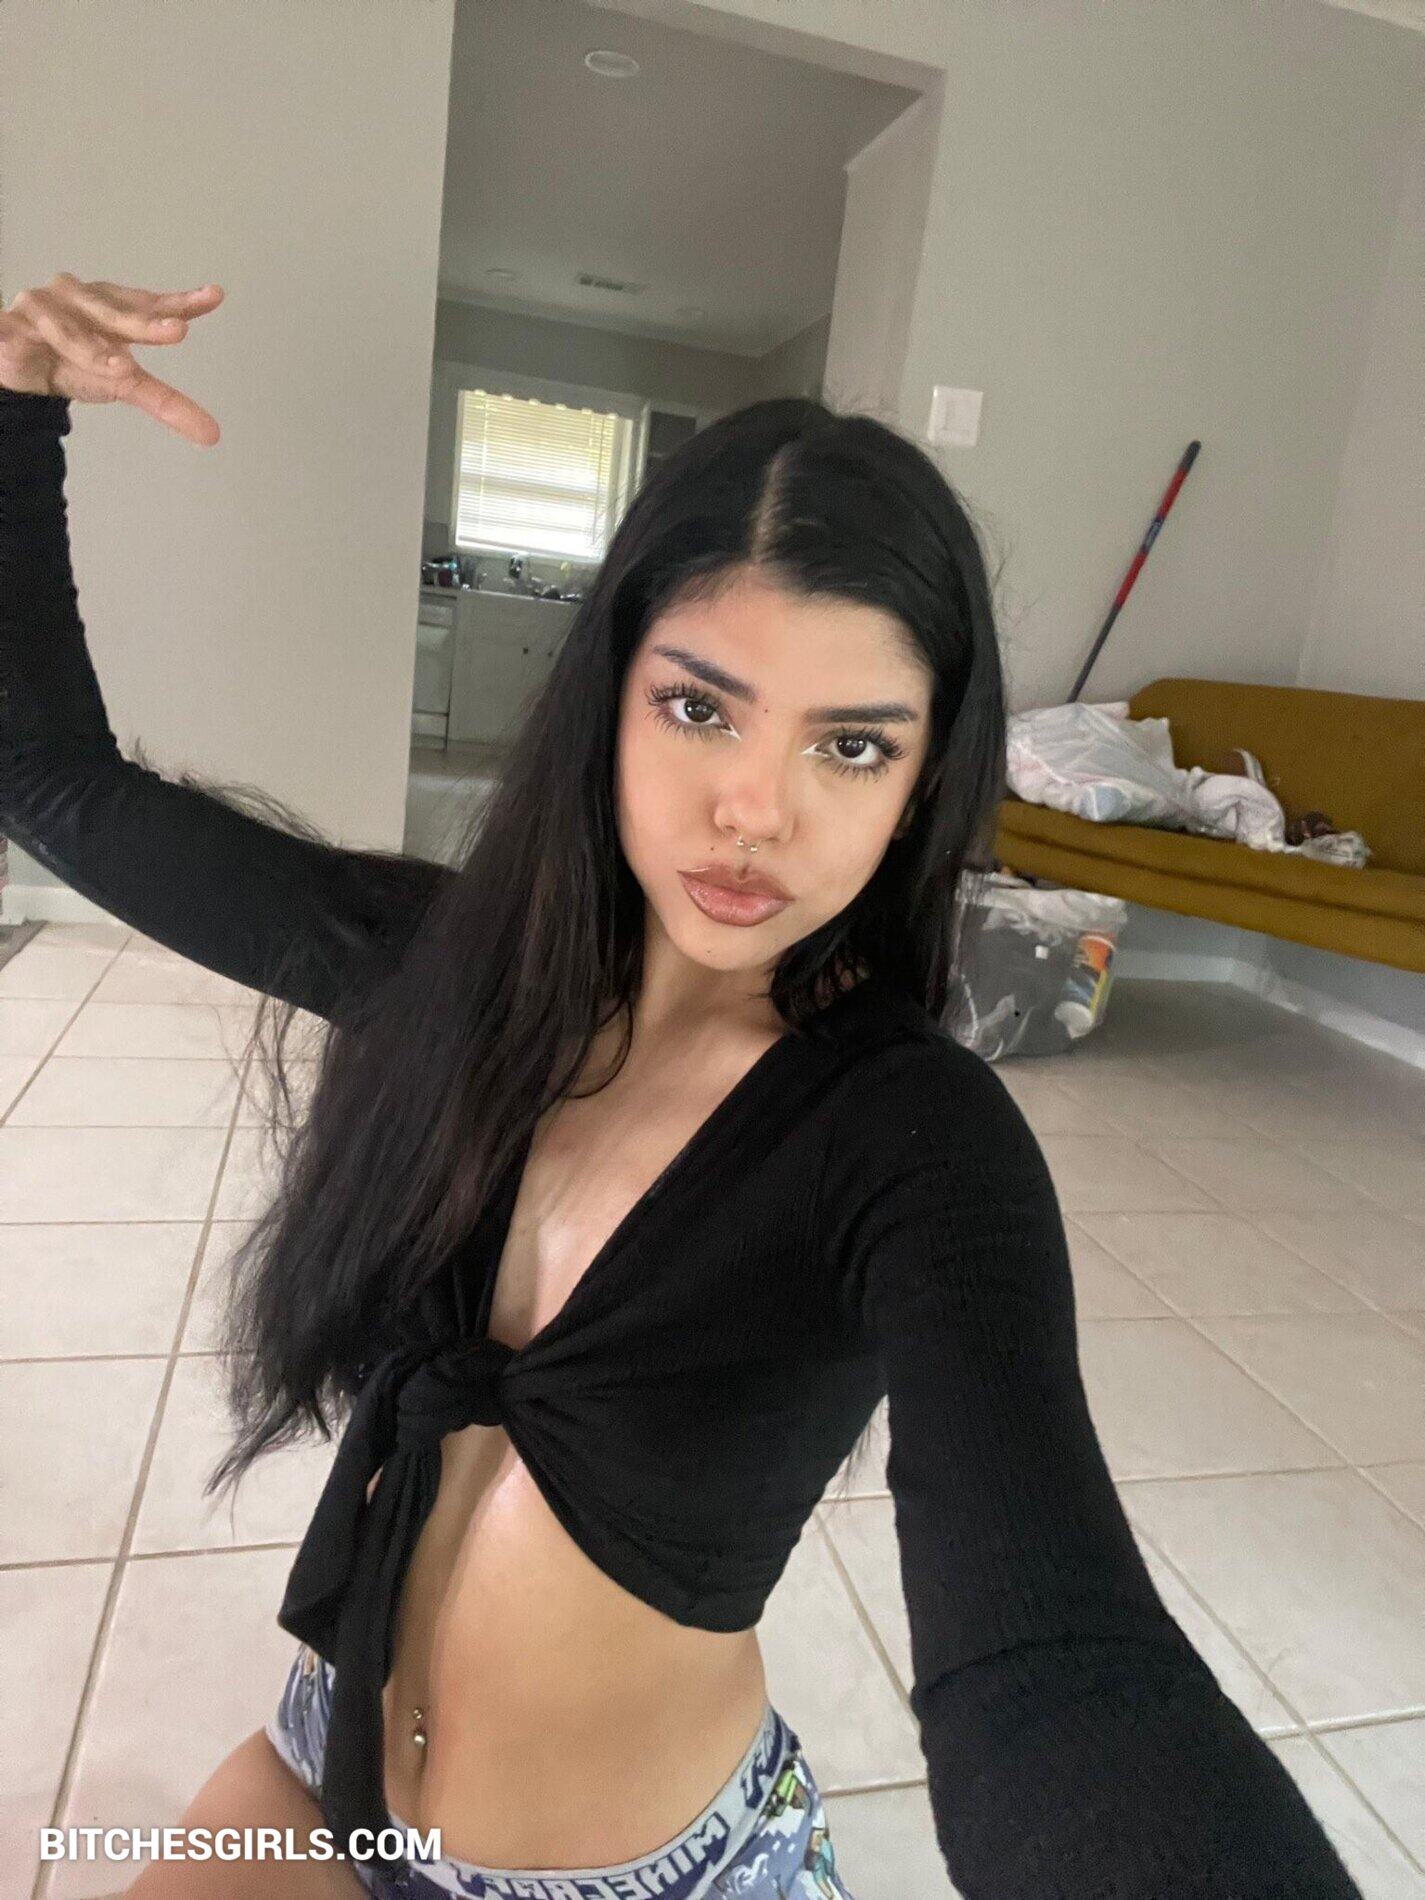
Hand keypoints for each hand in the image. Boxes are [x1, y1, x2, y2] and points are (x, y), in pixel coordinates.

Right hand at [0, 272, 223, 446]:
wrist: (21, 363)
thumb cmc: (78, 361)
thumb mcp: (125, 383)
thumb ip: (167, 403)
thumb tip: (213, 436)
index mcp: (111, 307)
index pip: (150, 305)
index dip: (179, 302)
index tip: (214, 296)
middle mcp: (78, 299)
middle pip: (114, 315)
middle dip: (144, 324)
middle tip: (177, 331)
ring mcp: (41, 311)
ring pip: (68, 332)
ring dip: (92, 349)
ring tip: (120, 368)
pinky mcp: (8, 330)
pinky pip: (8, 335)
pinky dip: (8, 338)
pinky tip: (10, 342)